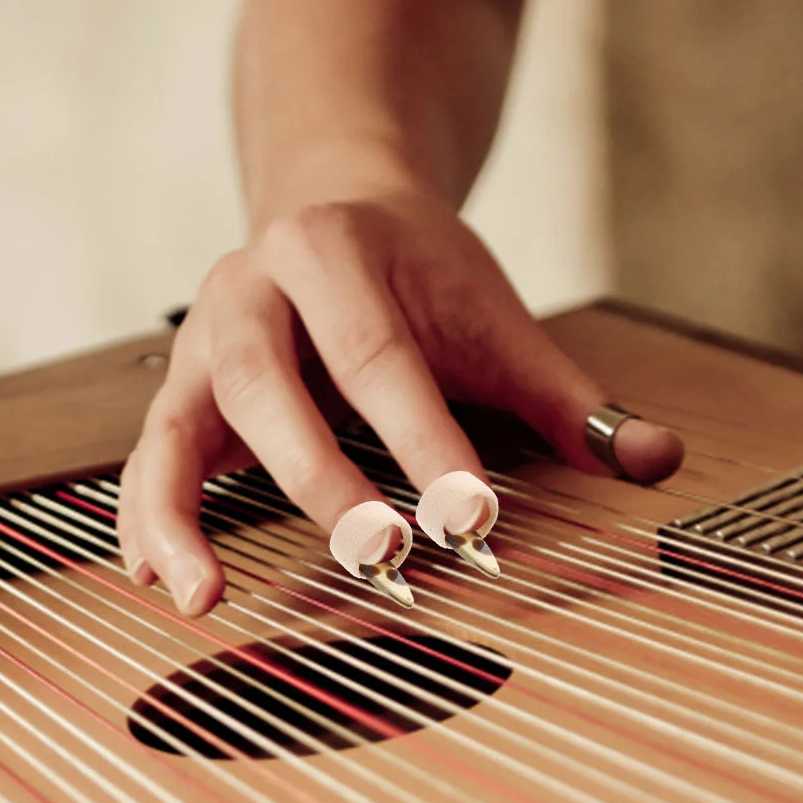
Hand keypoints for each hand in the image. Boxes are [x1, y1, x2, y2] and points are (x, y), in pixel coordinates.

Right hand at [117, 185, 682, 613]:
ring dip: (184, 517)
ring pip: (179, 426)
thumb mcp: (491, 316)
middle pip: (271, 386)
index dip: (425, 441)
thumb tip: (656, 463)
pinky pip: (146, 459)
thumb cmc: (417, 273)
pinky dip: (145, 521)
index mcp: (333, 250)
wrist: (330, 201)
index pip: (381, 357)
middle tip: (376, 560)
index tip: (473, 519)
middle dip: (322, 480)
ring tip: (205, 601)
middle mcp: (250, 287)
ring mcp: (200, 341)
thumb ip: (566, 397)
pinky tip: (158, 582)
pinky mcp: (179, 393)